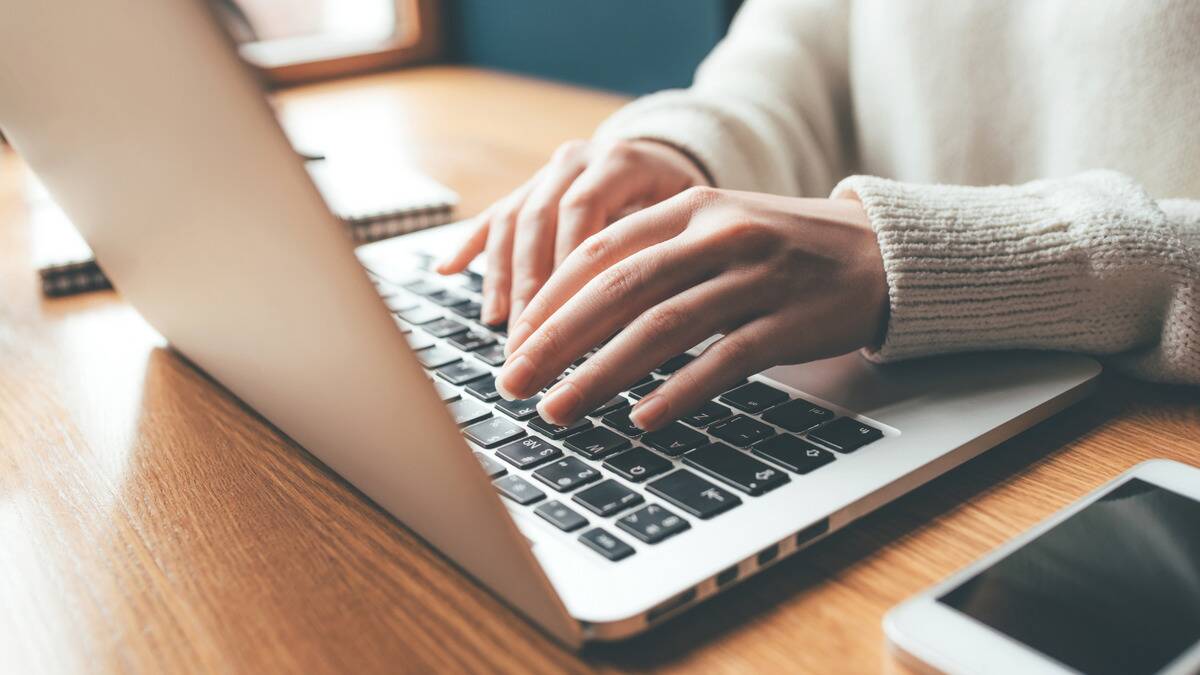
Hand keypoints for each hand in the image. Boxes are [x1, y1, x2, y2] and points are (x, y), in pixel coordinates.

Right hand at [435, 138, 708, 325]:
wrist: (671, 159)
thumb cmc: (688, 205)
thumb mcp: (689, 219)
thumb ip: (664, 250)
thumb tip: (648, 315)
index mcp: (620, 162)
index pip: (583, 212)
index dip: (568, 265)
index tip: (562, 317)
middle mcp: (578, 159)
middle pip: (540, 219)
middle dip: (530, 285)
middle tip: (526, 339)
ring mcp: (548, 172)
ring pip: (513, 220)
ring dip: (502, 276)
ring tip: (498, 324)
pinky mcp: (529, 187)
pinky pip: (494, 215)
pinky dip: (470, 245)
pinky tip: (445, 271)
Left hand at [494, 187, 887, 430]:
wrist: (879, 254)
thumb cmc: (782, 249)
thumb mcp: (717, 230)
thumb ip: (654, 256)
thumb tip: (572, 312)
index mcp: (691, 207)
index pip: (600, 251)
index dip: (549, 298)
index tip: (514, 340)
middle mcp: (719, 234)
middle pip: (620, 288)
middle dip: (556, 340)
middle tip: (514, 381)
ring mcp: (757, 277)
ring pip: (662, 326)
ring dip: (601, 374)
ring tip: (559, 409)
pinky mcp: (790, 322)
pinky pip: (724, 360)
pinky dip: (678, 391)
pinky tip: (641, 419)